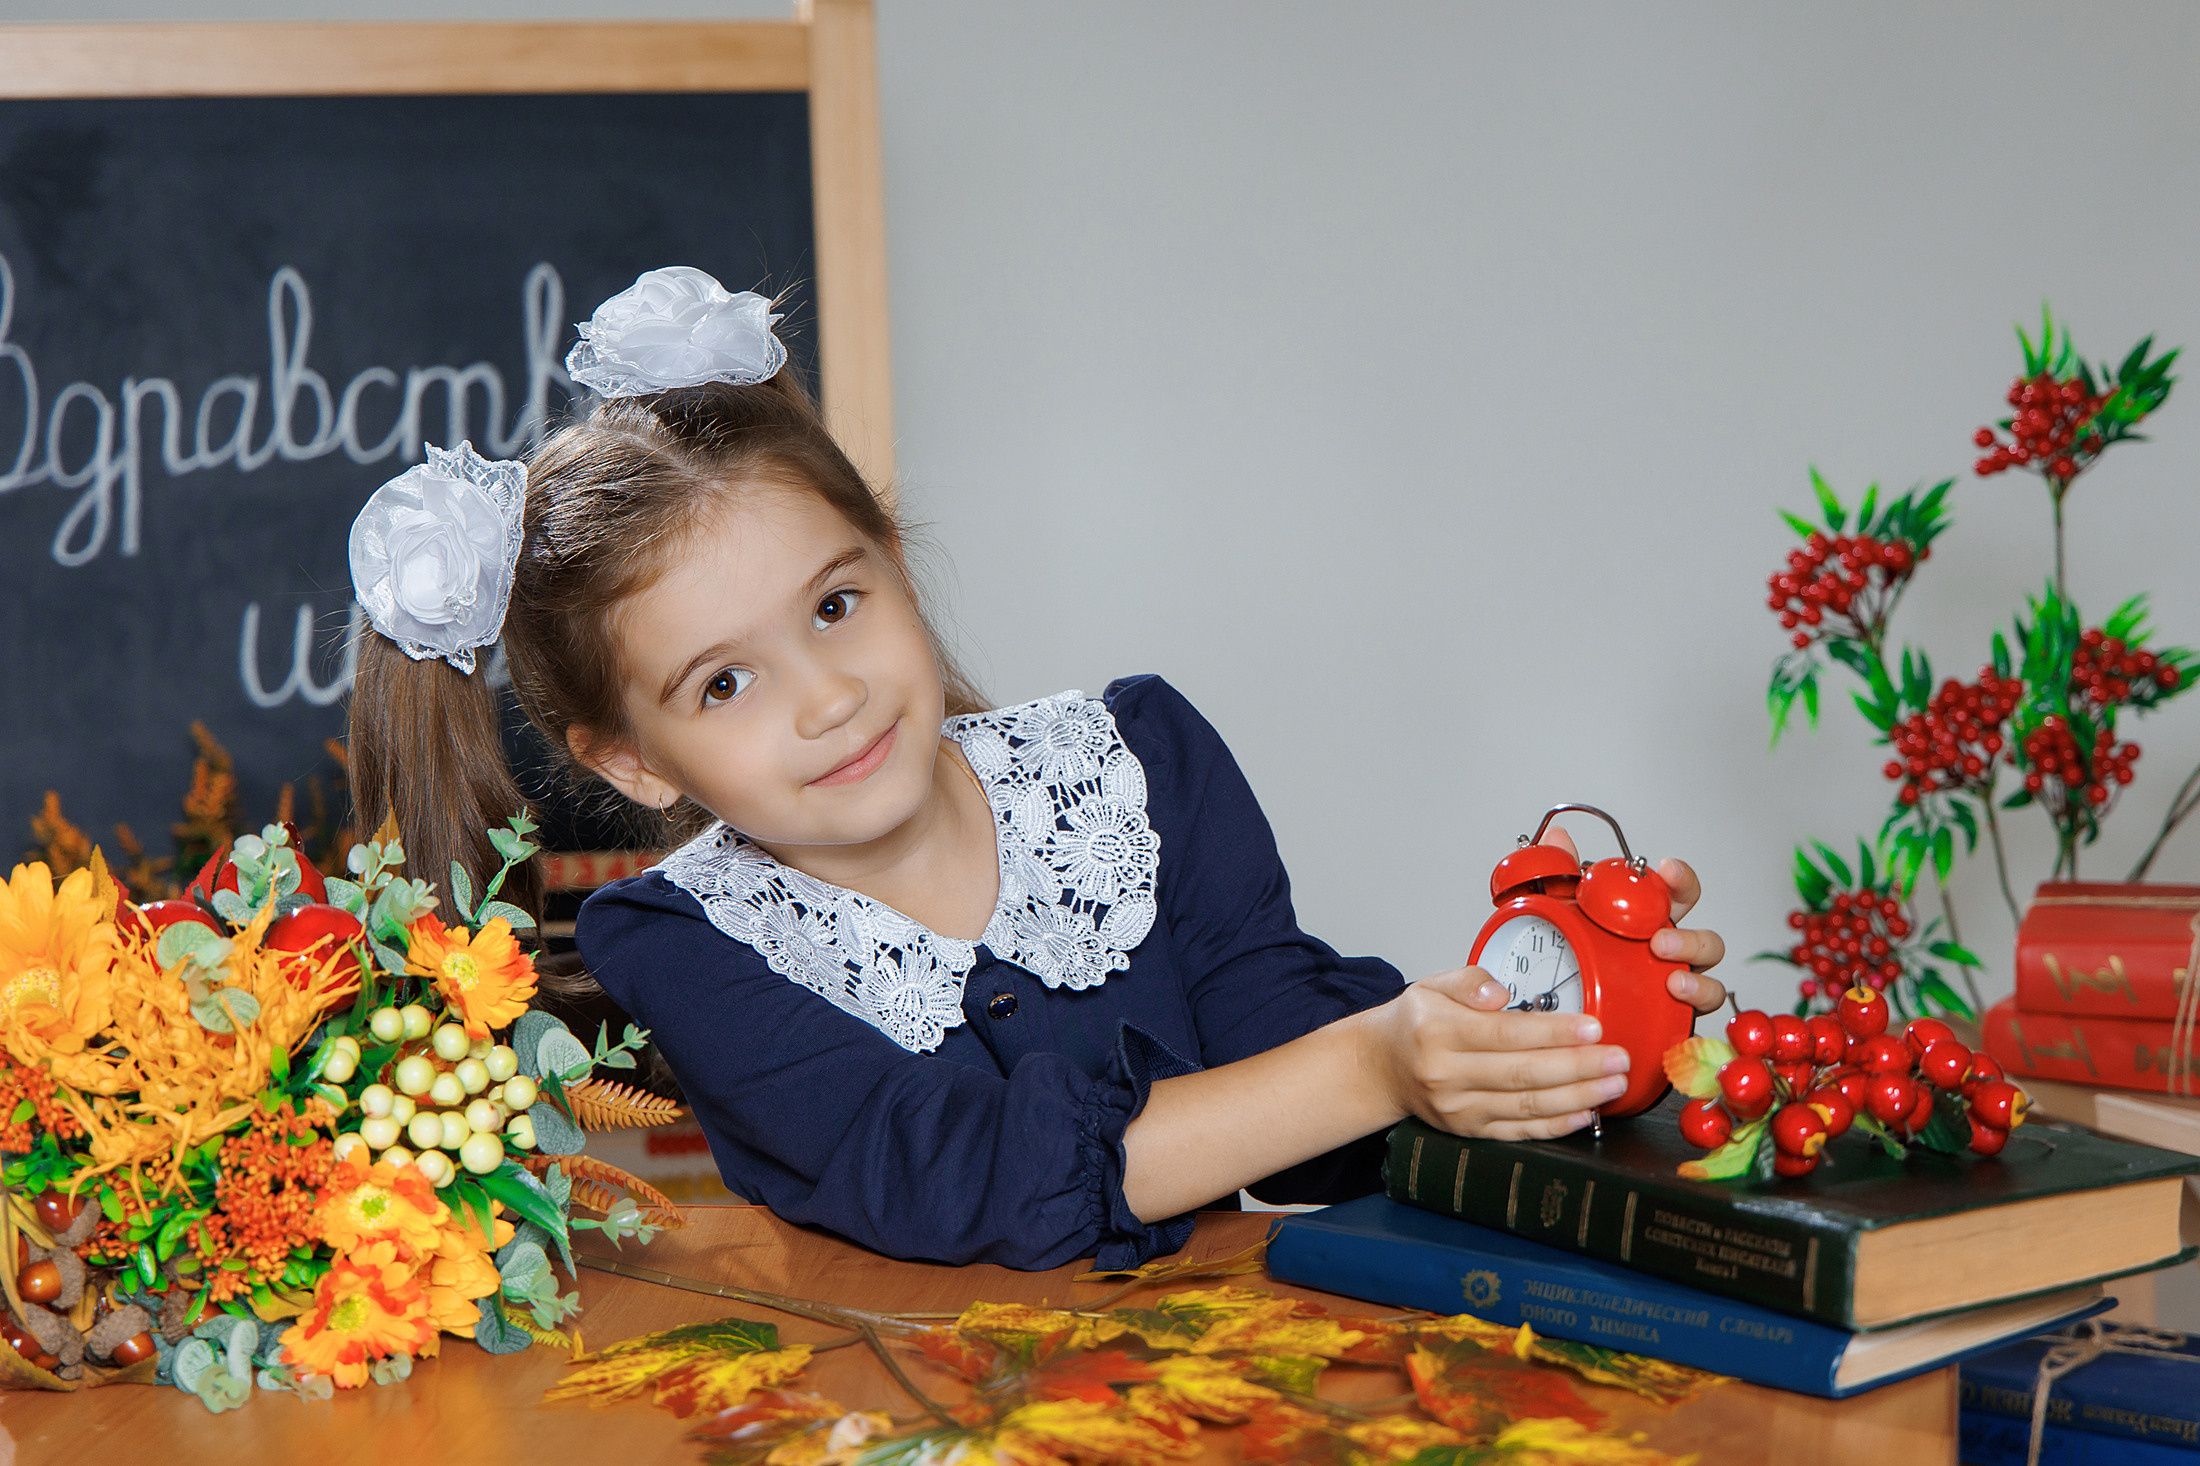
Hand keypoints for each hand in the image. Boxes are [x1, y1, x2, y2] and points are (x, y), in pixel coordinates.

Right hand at [1359, 967, 1631, 1140]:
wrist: (1382, 1067)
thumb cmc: (1416, 1024)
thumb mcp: (1433, 985)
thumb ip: (1470, 981)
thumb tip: (1502, 994)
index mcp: (1438, 1032)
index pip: (1506, 1033)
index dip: (1554, 1032)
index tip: (1592, 1027)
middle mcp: (1446, 1075)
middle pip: (1523, 1073)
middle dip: (1579, 1067)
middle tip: (1617, 1058)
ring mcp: (1458, 1109)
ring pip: (1527, 1106)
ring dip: (1578, 1097)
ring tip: (1613, 1084)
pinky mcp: (1469, 1131)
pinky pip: (1519, 1132)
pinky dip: (1555, 1126)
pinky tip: (1585, 1112)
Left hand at [1539, 825, 1726, 1015]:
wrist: (1551, 1017)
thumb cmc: (1566, 961)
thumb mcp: (1554, 914)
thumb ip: (1557, 874)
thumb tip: (1559, 838)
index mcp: (1649, 923)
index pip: (1678, 895)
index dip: (1680, 881)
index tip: (1667, 870)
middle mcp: (1669, 957)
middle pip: (1706, 942)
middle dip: (1692, 940)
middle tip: (1659, 941)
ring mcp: (1673, 994)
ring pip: (1709, 985)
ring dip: (1698, 983)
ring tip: (1672, 983)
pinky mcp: (1668, 1029)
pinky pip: (1694, 1029)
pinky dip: (1694, 1027)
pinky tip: (1675, 1022)